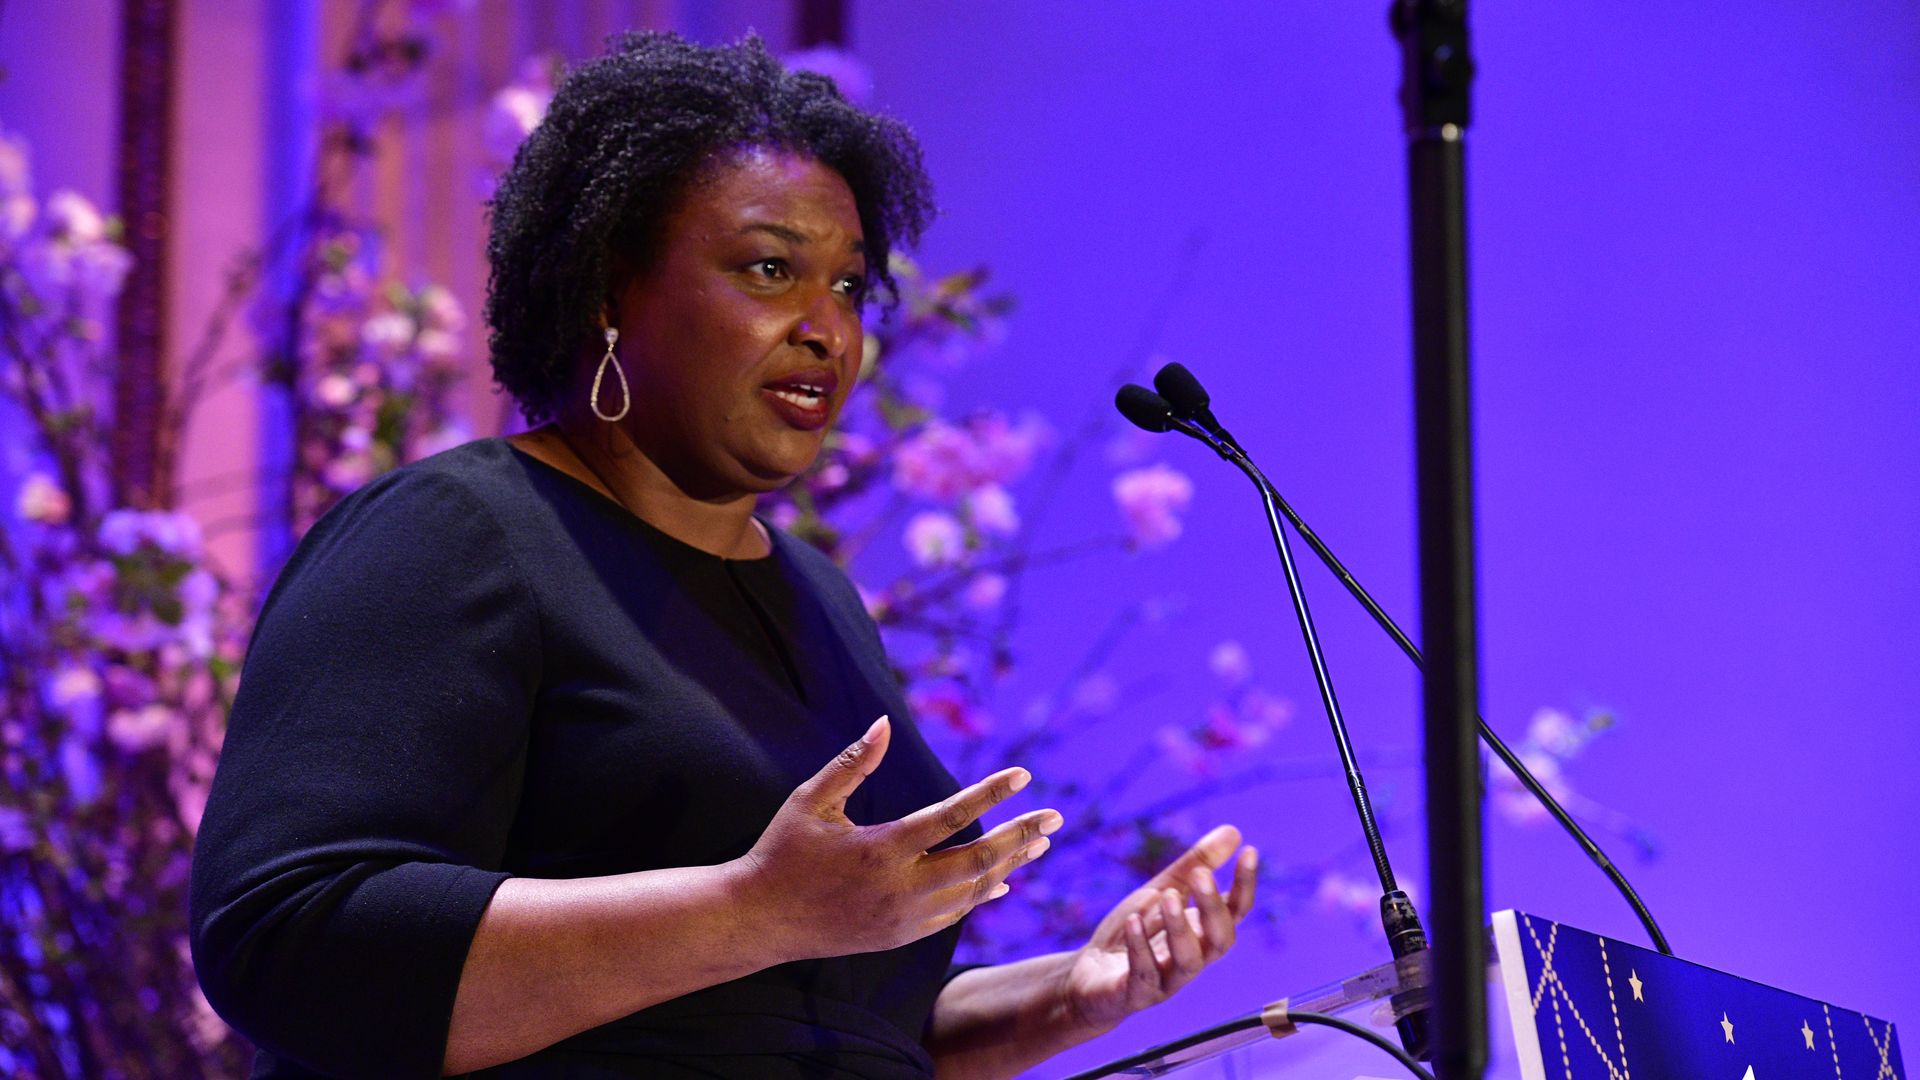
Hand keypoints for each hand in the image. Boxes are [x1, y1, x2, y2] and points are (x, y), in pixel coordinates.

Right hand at [733, 715, 1062, 960]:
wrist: (759, 921)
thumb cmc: (783, 852)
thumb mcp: (810, 800)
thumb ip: (852, 763)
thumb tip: (885, 722)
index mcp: (880, 849)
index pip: (951, 816)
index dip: (991, 793)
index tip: (1023, 775)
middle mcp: (899, 888)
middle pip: (977, 861)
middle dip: (1020, 837)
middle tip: (1054, 818)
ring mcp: (902, 918)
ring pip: (971, 892)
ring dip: (1009, 864)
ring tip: (1039, 842)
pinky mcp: (899, 936)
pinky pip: (953, 915)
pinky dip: (981, 895)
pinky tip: (1002, 879)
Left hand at [1060, 825, 1257, 1032]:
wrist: (1091, 975)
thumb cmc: (1136, 930)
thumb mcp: (1162, 890)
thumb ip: (1195, 866)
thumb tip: (1234, 831)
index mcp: (1203, 932)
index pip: (1235, 912)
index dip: (1245, 885)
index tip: (1249, 851)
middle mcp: (1194, 958)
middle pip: (1220, 940)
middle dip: (1213, 907)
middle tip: (1201, 875)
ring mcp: (1168, 981)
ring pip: (1188, 961)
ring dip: (1180, 928)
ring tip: (1167, 896)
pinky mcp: (1137, 995)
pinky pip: (1144, 975)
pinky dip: (1140, 947)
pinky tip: (1133, 920)